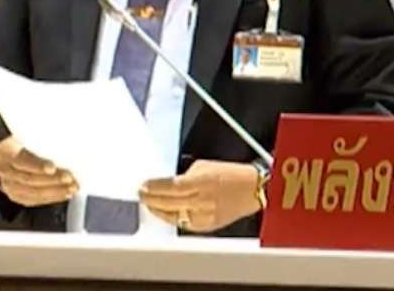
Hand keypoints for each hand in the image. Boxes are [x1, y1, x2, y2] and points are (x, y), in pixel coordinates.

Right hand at [0, 136, 78, 206]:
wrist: (13, 150)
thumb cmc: (26, 140)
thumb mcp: (30, 134)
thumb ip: (42, 139)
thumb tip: (65, 143)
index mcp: (6, 151)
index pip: (22, 159)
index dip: (38, 165)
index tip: (53, 167)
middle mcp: (5, 170)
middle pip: (29, 178)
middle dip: (53, 179)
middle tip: (70, 177)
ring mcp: (9, 185)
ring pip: (34, 192)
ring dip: (56, 191)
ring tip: (72, 187)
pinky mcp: (17, 196)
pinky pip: (36, 200)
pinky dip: (53, 197)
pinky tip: (65, 193)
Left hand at [139, 160, 260, 232]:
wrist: (252, 190)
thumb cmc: (233, 175)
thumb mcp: (205, 166)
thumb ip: (185, 175)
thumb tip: (168, 183)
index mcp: (202, 182)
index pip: (170, 187)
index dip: (153, 187)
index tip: (143, 186)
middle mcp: (202, 200)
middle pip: (168, 203)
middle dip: (151, 199)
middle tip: (141, 194)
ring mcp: (204, 216)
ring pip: (174, 216)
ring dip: (158, 210)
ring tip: (149, 204)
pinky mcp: (207, 226)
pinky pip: (184, 224)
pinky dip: (172, 218)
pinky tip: (165, 214)